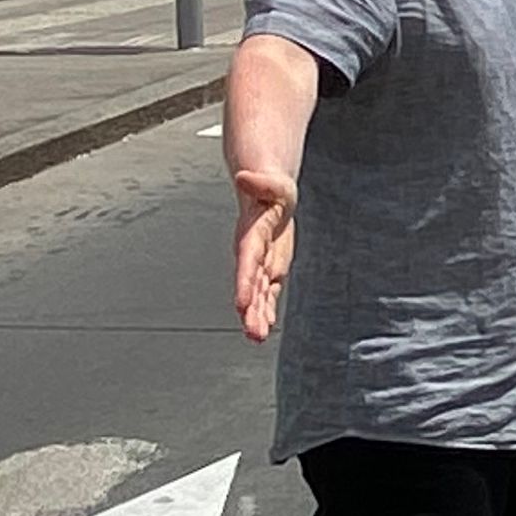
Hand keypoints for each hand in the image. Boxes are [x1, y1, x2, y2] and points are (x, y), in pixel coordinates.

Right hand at [232, 171, 296, 342]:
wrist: (269, 196)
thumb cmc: (273, 190)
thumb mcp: (274, 183)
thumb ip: (261, 183)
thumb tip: (245, 177)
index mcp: (252, 233)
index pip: (247, 259)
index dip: (244, 281)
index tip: (241, 302)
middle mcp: (252, 252)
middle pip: (250, 283)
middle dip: (250, 308)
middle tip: (252, 331)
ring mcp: (260, 263)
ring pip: (258, 293)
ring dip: (257, 315)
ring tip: (256, 337)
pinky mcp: (269, 269)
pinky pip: (267, 292)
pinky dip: (265, 309)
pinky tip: (264, 327)